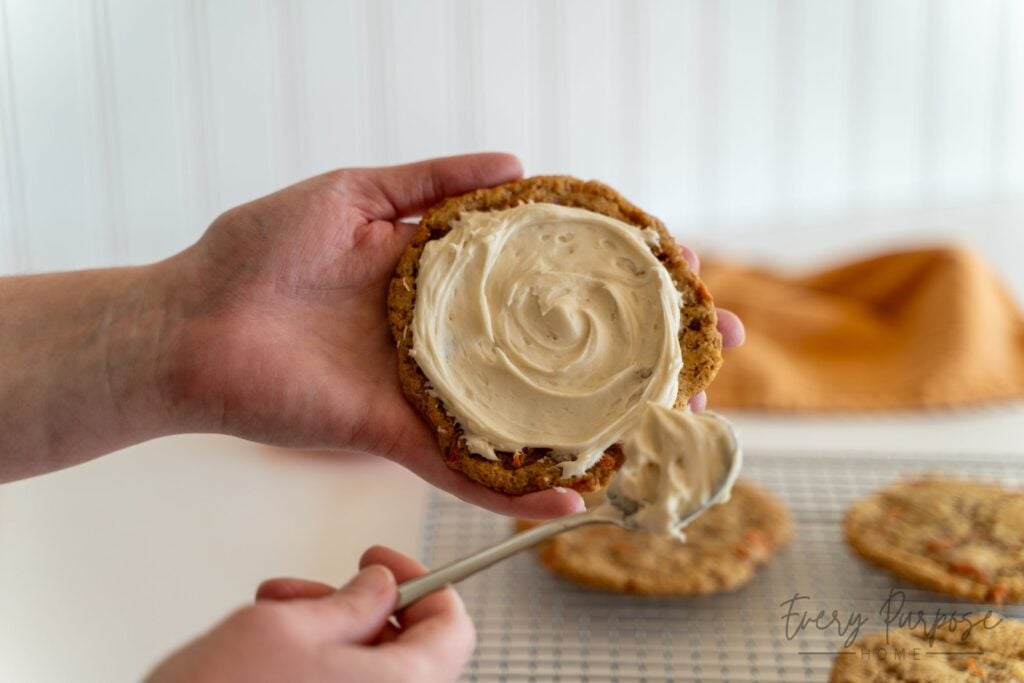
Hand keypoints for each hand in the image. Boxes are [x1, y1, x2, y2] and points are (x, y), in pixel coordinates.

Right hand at [146, 546, 472, 682]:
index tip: (383, 561)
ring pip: (367, 672)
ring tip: (271, 617)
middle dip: (357, 607)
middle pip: (408, 650)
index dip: (423, 583)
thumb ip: (350, 602)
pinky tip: (267, 650)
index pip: (453, 628)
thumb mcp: (284, 626)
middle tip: (309, 590)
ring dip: (327, 634)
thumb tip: (382, 586)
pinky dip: (314, 668)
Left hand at [161, 154, 742, 516]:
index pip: (552, 275)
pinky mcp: (400, 435)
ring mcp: (433, 389)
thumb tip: (519, 164)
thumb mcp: (353, 192)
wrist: (190, 319)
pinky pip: (470, 469)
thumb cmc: (258, 250)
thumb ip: (432, 180)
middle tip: (712, 351)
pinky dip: (521, 491)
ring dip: (606, 425)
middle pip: (564, 349)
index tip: (682, 265)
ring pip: (534, 417)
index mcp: (448, 277)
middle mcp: (454, 336)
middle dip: (642, 351)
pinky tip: (579, 498)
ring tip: (674, 425)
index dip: (617, 272)